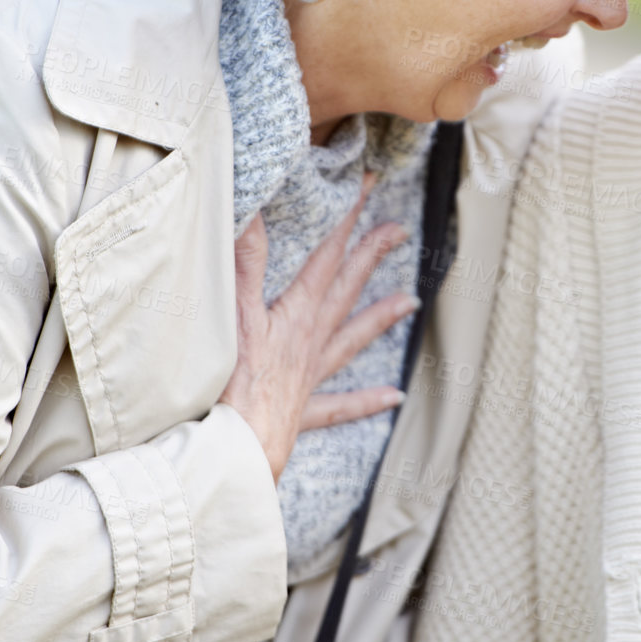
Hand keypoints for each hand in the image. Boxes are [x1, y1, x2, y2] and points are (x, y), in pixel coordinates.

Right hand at [219, 177, 418, 480]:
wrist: (234, 452)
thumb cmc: (230, 386)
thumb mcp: (233, 315)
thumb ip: (245, 262)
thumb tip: (252, 209)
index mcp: (296, 314)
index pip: (327, 256)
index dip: (346, 219)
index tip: (367, 189)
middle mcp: (310, 342)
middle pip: (346, 289)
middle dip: (370, 255)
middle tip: (399, 230)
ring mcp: (309, 379)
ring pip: (352, 340)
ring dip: (379, 319)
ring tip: (409, 302)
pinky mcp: (300, 413)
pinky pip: (341, 405)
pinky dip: (367, 400)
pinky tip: (393, 396)